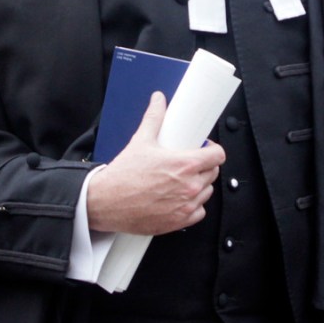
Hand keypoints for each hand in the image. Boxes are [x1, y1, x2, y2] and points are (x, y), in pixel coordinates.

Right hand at [86, 91, 225, 234]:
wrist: (105, 202)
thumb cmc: (123, 175)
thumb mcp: (141, 140)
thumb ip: (154, 117)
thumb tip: (158, 101)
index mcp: (184, 165)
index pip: (217, 156)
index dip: (213, 150)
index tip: (205, 149)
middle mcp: (189, 186)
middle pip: (213, 173)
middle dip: (204, 166)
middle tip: (191, 163)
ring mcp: (185, 206)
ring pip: (207, 192)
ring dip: (200, 185)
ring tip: (185, 180)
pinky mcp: (178, 222)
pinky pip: (199, 212)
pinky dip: (193, 206)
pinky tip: (181, 198)